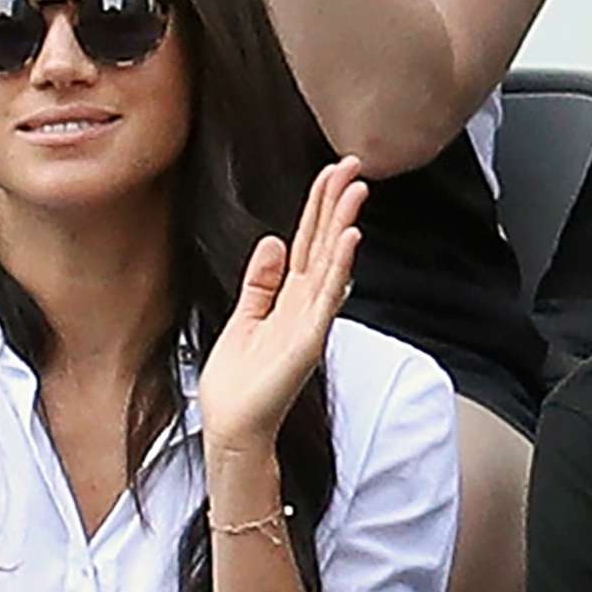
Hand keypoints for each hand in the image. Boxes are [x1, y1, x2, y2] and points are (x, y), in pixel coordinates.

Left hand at [198, 156, 364, 451]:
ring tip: (357, 190)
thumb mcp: (245, 317)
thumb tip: (273, 242)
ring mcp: (311, 321)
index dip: (319, 205)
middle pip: (325, 243)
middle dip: (338, 203)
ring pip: (332, 263)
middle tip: (355, 165)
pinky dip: (339, 266)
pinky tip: (349, 239)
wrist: (234, 426)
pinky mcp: (309, 339)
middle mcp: (307, 304)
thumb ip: (261, 282)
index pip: (309, 241)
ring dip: (345, 225)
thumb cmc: (239, 381)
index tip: (332, 172)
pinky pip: (328, 296)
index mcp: (290, 297)